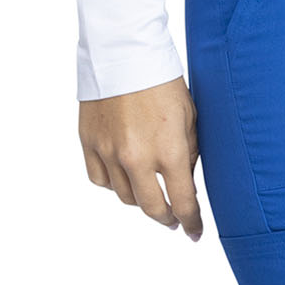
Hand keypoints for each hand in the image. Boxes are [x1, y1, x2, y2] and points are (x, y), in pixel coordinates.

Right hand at [79, 77, 203, 238]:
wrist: (123, 50)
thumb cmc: (163, 80)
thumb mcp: (190, 119)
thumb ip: (188, 155)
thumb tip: (184, 184)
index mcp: (169, 151)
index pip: (184, 203)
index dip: (192, 223)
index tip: (195, 234)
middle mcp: (137, 157)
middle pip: (152, 209)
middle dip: (167, 218)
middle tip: (173, 220)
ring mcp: (109, 151)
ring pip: (124, 197)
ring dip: (140, 200)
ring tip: (150, 193)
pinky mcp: (89, 141)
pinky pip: (100, 179)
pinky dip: (113, 184)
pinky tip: (123, 178)